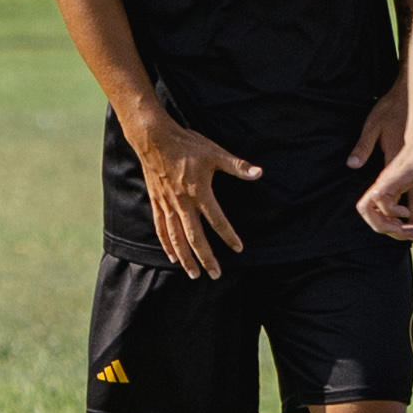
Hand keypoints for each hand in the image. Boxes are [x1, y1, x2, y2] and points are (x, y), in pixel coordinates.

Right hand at [130, 113, 260, 277]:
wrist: (153, 138)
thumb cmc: (186, 145)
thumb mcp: (215, 153)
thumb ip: (237, 166)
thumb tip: (259, 173)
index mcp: (199, 192)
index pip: (217, 220)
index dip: (229, 235)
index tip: (238, 248)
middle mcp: (182, 203)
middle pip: (195, 237)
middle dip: (205, 258)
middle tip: (215, 274)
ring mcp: (168, 204)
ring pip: (176, 238)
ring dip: (185, 258)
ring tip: (193, 274)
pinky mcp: (157, 202)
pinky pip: (161, 228)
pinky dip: (167, 244)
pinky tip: (172, 256)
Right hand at [356, 131, 412, 240]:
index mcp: (392, 179)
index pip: (376, 201)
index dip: (389, 212)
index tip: (407, 211)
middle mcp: (386, 185)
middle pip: (370, 213)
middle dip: (389, 229)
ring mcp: (389, 188)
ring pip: (380, 215)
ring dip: (396, 229)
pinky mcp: (396, 191)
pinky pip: (391, 211)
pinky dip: (401, 223)